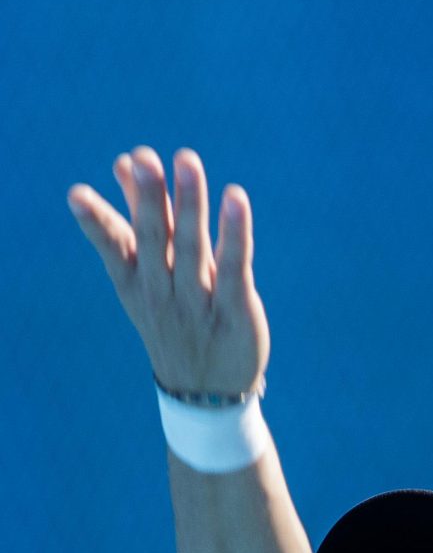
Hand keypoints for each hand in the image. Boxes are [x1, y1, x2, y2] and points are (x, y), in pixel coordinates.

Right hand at [67, 146, 269, 395]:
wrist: (207, 394)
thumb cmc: (175, 320)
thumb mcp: (151, 275)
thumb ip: (142, 217)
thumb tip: (124, 162)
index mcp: (137, 284)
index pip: (114, 249)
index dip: (96, 223)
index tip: (77, 195)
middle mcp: (163, 292)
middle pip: (154, 241)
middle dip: (148, 199)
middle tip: (143, 159)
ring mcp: (199, 303)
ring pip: (193, 248)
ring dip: (189, 204)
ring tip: (185, 161)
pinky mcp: (235, 310)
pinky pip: (235, 267)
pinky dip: (234, 234)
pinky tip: (235, 198)